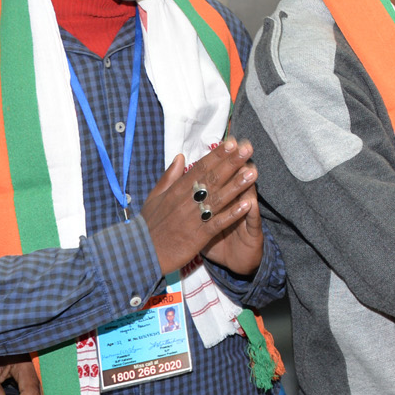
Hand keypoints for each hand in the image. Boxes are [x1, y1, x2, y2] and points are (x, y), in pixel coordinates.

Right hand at [142, 140, 256, 276]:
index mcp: (177, 190)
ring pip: (219, 198)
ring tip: (253, 172)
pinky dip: (233, 214)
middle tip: (248, 149)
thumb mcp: (155, 196)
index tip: (232, 143)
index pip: (200, 168)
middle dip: (231, 163)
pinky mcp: (198, 235)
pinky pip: (219, 222)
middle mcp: (187, 200)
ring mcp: (193, 217)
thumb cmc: (149, 225)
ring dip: (237, 185)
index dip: (217, 155)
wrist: (142, 252)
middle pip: (213, 178)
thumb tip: (181, 156)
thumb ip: (169, 176)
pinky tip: (247, 205)